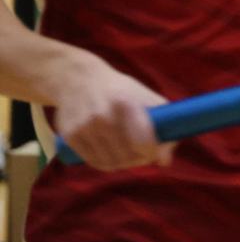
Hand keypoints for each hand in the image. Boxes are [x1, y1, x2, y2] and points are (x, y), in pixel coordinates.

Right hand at [54, 57, 174, 171]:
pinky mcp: (71, 136)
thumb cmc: (118, 89)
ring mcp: (85, 128)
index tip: (155, 150)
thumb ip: (161, 124)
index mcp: (124, 103)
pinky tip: (110, 151)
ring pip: (111, 163)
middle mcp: (103, 116)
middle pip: (127, 156)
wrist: (79, 78)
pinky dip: (105, 162)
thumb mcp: (142, 95)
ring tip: (127, 151)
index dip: (152, 151)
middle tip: (142, 152)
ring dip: (123, 162)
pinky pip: (94, 162)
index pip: (143, 141)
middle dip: (139, 158)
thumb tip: (166, 161)